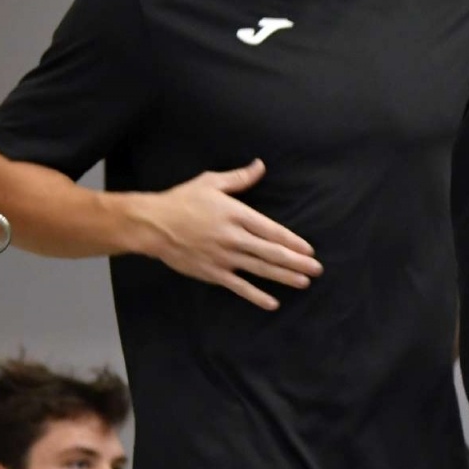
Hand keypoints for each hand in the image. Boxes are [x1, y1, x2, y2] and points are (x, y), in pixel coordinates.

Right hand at [137, 159, 321, 309]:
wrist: (151, 225)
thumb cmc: (182, 200)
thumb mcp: (212, 182)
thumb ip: (240, 178)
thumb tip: (261, 165)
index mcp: (237, 215)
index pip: (272, 231)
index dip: (292, 241)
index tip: (309, 250)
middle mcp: (234, 238)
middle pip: (271, 253)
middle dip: (296, 262)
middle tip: (317, 269)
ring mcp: (223, 258)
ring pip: (260, 270)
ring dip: (284, 277)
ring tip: (304, 282)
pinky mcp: (211, 272)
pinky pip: (238, 287)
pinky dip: (256, 296)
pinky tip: (272, 303)